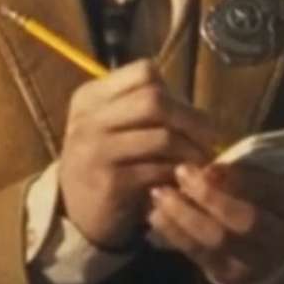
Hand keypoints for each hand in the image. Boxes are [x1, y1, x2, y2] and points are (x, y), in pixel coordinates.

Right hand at [59, 59, 220, 249]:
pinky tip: (182, 181)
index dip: (173, 91)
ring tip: (200, 162)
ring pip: (163, 137)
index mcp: (91, 96)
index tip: (185, 114)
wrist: (73, 211)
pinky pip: (159, 170)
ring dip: (191, 151)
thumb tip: (194, 109)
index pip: (144, 72)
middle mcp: (90, 118)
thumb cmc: (101, 161)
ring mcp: (98, 150)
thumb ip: (140, 108)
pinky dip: (178, 174)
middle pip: (155, 100)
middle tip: (210, 137)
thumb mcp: (108, 125)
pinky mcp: (111, 182)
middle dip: (191, 118)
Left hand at [147, 162, 283, 283]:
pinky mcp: (230, 276)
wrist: (271, 248)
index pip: (270, 189)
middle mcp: (282, 237)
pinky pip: (200, 255)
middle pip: (245, 219)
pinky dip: (174, 234)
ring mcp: (257, 261)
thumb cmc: (262, 198)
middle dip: (208, 195)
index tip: (208, 164)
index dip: (238, 178)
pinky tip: (156, 215)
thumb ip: (243, 164)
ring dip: (183, 214)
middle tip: (180, 171)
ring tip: (160, 192)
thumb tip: (205, 149)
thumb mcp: (266, 177)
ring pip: (218, 240)